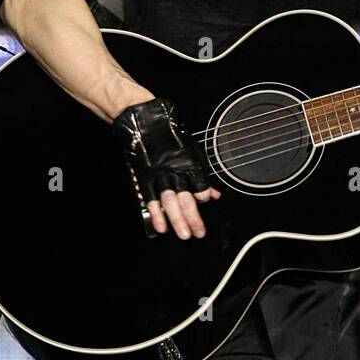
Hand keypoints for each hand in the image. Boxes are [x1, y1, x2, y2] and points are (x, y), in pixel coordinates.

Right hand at [110, 97, 221, 238]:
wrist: (146, 124)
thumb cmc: (171, 137)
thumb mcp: (192, 152)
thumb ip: (202, 175)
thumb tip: (214, 194)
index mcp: (190, 164)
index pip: (201, 187)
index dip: (205, 197)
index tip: (206, 203)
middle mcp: (176, 172)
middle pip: (187, 199)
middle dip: (194, 219)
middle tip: (199, 234)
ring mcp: (159, 176)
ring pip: (170, 203)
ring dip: (177, 221)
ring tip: (183, 235)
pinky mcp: (145, 178)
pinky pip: (151, 199)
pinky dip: (156, 214)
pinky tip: (160, 227)